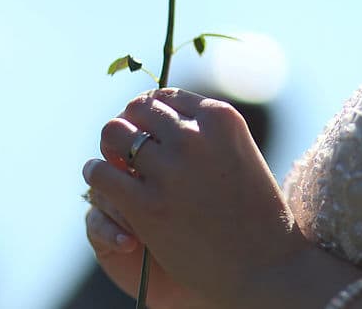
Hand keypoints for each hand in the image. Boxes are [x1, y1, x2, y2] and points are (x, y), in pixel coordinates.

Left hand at [82, 88, 310, 307]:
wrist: (264, 266)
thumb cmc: (256, 213)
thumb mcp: (238, 154)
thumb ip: (205, 134)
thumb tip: (159, 121)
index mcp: (220, 118)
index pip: (165, 96)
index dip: (148, 111)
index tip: (143, 127)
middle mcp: (194, 137)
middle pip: (137, 109)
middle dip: (129, 125)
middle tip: (126, 146)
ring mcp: (169, 170)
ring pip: (114, 134)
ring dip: (111, 146)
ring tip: (115, 163)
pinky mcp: (146, 205)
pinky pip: (101, 173)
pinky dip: (97, 173)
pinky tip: (102, 180)